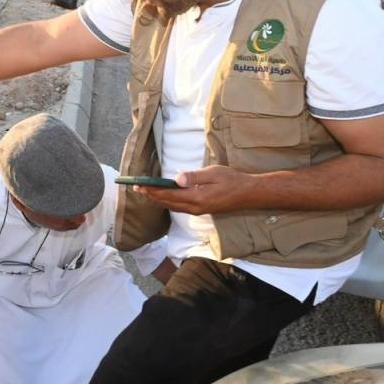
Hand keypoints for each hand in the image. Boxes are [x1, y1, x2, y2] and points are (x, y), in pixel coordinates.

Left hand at [134, 165, 248, 215]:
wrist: (247, 194)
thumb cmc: (232, 180)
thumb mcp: (213, 173)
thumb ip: (194, 176)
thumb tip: (177, 179)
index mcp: (196, 198)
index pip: (169, 195)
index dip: (153, 190)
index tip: (140, 186)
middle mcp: (194, 207)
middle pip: (167, 202)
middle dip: (151, 195)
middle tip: (136, 188)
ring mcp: (197, 210)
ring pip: (172, 206)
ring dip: (158, 199)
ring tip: (146, 191)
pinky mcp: (200, 210)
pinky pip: (179, 207)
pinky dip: (168, 201)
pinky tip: (163, 196)